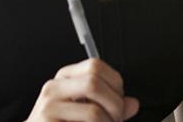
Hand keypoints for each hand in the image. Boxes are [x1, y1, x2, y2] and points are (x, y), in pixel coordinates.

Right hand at [25, 58, 139, 121]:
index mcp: (64, 78)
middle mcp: (54, 88)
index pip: (95, 66)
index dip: (115, 83)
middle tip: (116, 118)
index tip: (119, 100)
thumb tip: (133, 104)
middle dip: (114, 105)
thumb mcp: (84, 109)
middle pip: (94, 83)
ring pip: (93, 112)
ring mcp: (48, 108)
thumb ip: (109, 105)